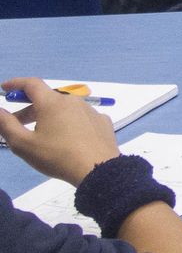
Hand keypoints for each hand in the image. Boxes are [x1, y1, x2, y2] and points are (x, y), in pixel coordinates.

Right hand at [0, 78, 119, 185]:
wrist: (97, 168)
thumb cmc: (56, 156)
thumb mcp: (24, 144)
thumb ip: (7, 125)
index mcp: (52, 103)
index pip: (32, 84)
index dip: (16, 84)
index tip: (5, 88)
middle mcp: (73, 100)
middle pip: (47, 99)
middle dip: (29, 109)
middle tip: (16, 123)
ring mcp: (90, 110)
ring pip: (64, 109)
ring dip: (49, 116)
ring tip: (41, 134)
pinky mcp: (102, 121)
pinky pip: (80, 118)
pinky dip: (69, 123)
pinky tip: (67, 139)